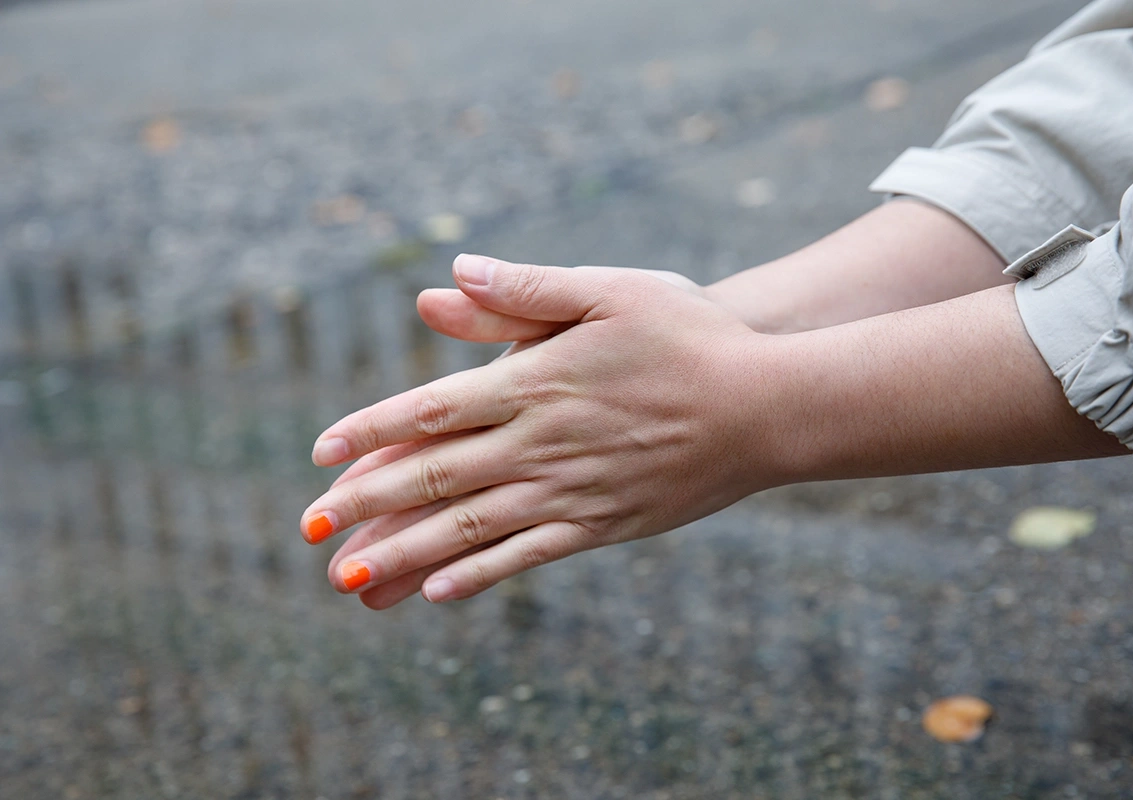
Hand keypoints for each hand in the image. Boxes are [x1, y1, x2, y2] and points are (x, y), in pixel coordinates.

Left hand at [301, 255, 775, 608]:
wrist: (767, 405)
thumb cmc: (691, 336)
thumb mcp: (612, 290)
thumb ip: (525, 289)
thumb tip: (446, 277)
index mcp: (536, 381)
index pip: (431, 409)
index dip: (371, 432)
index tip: (320, 454)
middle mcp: (541, 441)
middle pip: (436, 477)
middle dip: (366, 504)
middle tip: (309, 527)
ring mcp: (571, 490)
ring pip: (470, 528)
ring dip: (404, 552)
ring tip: (349, 578)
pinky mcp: (603, 524)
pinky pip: (529, 556)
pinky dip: (480, 575)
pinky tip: (439, 593)